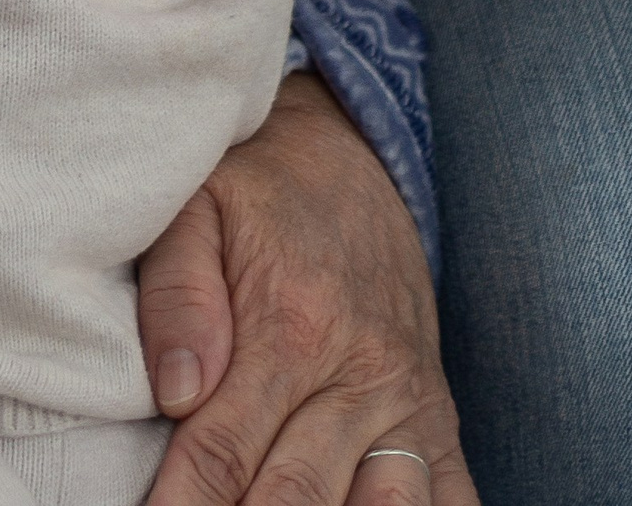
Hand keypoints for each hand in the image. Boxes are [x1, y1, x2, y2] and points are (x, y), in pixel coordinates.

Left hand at [137, 76, 474, 505]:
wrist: (351, 160)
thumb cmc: (258, 192)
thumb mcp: (198, 209)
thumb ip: (178, 294)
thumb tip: (178, 391)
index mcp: (292, 325)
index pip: (224, 448)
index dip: (186, 503)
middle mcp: (361, 374)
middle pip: (299, 497)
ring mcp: (410, 404)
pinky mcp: (440, 423)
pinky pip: (453, 498)